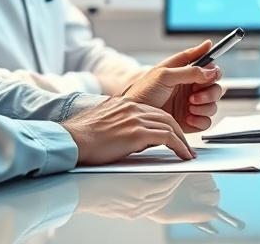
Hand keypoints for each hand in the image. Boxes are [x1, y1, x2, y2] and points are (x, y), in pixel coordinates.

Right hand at [62, 97, 194, 164]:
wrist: (71, 140)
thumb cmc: (82, 138)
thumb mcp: (104, 123)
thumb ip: (121, 123)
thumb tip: (132, 136)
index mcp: (125, 104)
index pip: (154, 111)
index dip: (167, 124)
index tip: (174, 135)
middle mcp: (133, 107)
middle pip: (165, 117)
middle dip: (179, 132)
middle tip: (186, 145)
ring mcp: (135, 119)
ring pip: (170, 126)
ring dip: (182, 141)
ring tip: (187, 153)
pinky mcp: (136, 133)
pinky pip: (167, 138)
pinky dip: (179, 146)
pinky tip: (183, 155)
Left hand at [123, 40, 222, 131]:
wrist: (134, 117)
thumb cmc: (143, 91)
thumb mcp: (165, 75)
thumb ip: (190, 71)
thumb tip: (211, 71)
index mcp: (185, 72)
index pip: (208, 66)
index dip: (213, 69)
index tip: (211, 73)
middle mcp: (191, 87)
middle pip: (215, 87)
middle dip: (210, 92)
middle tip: (195, 95)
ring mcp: (191, 105)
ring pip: (213, 104)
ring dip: (205, 105)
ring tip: (190, 106)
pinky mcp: (190, 121)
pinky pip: (206, 121)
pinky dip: (201, 120)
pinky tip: (188, 117)